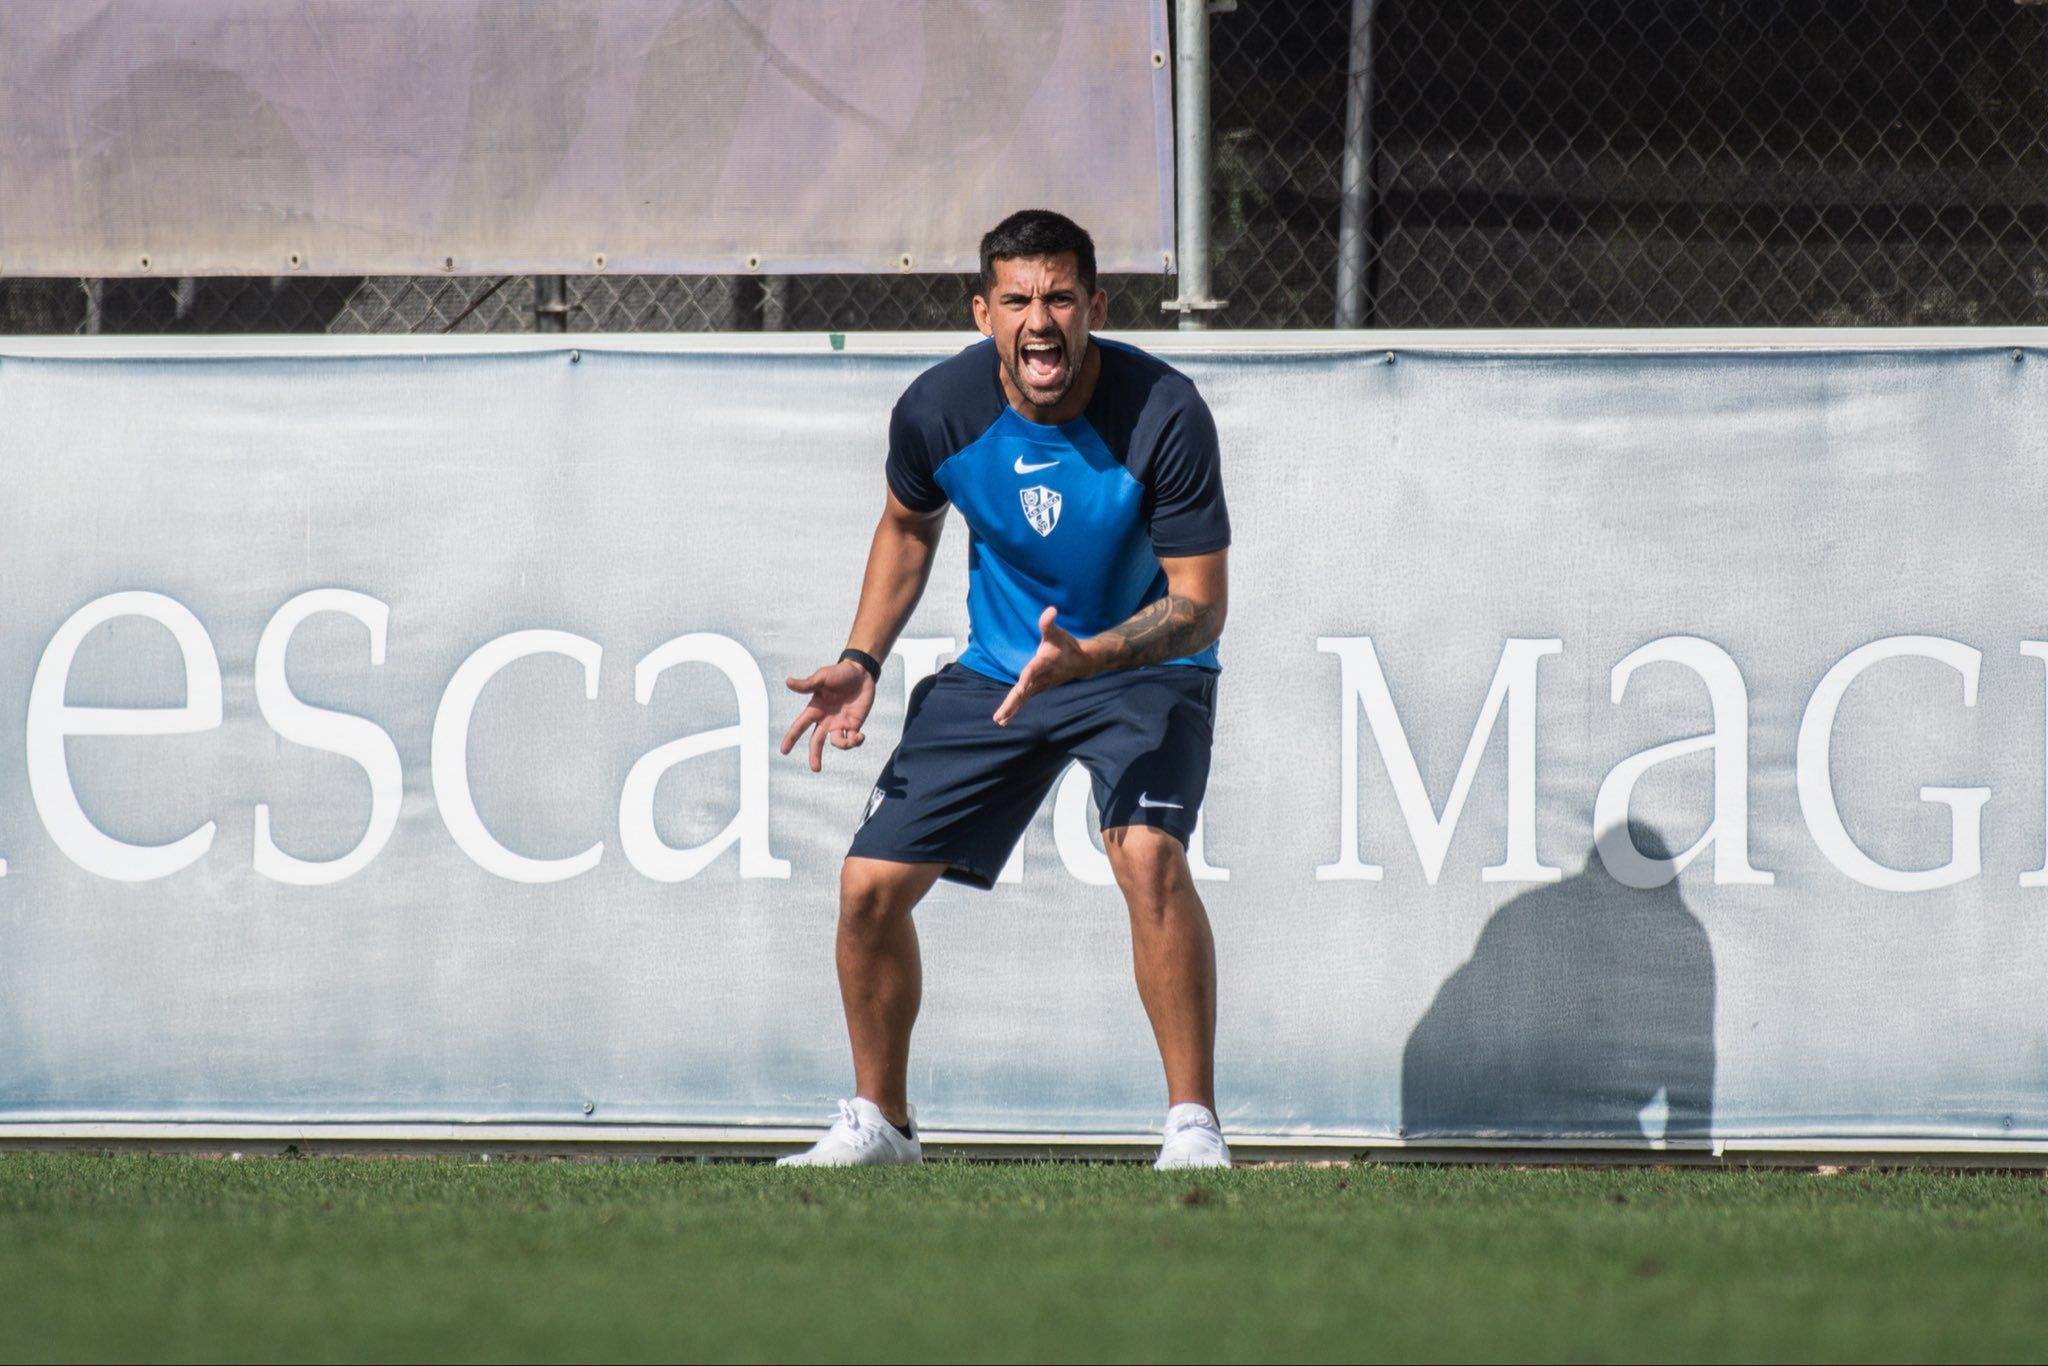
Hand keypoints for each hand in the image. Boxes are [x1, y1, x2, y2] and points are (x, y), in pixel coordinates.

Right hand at [781, 659, 875, 771]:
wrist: (861, 672)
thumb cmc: (839, 672)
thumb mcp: (822, 677)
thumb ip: (807, 684)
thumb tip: (788, 682)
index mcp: (815, 709)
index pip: (800, 726)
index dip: (791, 738)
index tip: (784, 751)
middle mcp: (826, 720)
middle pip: (816, 742)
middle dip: (814, 756)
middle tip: (816, 769)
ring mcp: (840, 723)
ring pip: (837, 743)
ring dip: (843, 745)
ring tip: (853, 738)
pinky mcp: (854, 724)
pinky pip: (852, 740)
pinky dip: (856, 742)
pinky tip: (860, 736)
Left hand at [994, 607, 1093, 725]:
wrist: (1082, 661)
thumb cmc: (1066, 645)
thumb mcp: (1057, 633)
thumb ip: (1048, 623)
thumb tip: (1050, 610)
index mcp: (1043, 664)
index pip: (1032, 673)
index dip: (1026, 680)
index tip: (1020, 690)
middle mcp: (1040, 678)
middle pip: (1024, 693)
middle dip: (1012, 704)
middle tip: (999, 717)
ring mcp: (1040, 685)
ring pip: (1023, 699)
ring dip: (1011, 709)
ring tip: (999, 721)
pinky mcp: (1038, 688)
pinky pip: (1025, 699)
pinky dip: (1015, 708)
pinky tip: (1005, 718)